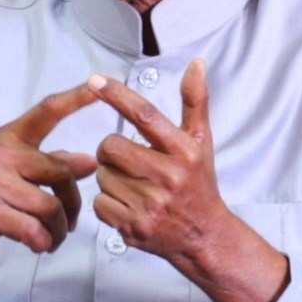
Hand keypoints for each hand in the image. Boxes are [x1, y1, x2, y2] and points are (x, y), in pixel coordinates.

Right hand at [0, 83, 99, 276]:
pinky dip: (43, 243)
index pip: (47, 111)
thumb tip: (89, 162)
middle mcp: (0, 153)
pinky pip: (35, 229)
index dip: (75, 98)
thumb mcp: (9, 173)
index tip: (99, 82)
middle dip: (72, 206)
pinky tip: (37, 245)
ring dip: (58, 231)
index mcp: (8, 139)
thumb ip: (48, 165)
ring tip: (51, 239)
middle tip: (68, 224)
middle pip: (63, 173)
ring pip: (52, 207)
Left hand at [89, 59, 288, 301]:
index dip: (117, 95)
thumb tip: (197, 64)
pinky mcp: (135, 227)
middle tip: (128, 158)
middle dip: (111, 150)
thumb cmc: (199, 184)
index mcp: (184, 150)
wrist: (205, 236)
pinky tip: (128, 204)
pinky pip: (99, 203)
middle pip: (110, 146)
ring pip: (102, 175)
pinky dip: (108, 203)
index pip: (144, 115)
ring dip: (111, 177)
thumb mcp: (202, 142)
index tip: (95, 80)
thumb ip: (195, 101)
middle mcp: (169, 176)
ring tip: (135, 185)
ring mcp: (151, 204)